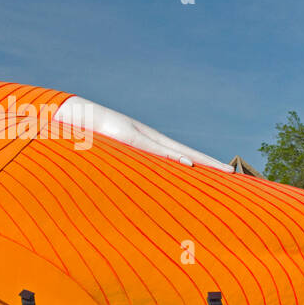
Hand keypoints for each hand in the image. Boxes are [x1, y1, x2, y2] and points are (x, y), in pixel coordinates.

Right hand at [52, 97, 234, 170]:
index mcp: (146, 146)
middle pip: (187, 152)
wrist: (68, 114)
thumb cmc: (86, 138)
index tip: (218, 175)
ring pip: (178, 151)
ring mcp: (141, 138)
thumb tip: (122, 190)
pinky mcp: (129, 139)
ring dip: (202, 162)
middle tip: (234, 174)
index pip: (180, 155)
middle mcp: (149, 139)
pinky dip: (171, 157)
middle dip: (211, 164)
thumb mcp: (106, 158)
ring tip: (224, 171)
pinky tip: (188, 165)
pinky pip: (153, 150)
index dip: (200, 164)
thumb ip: (119, 169)